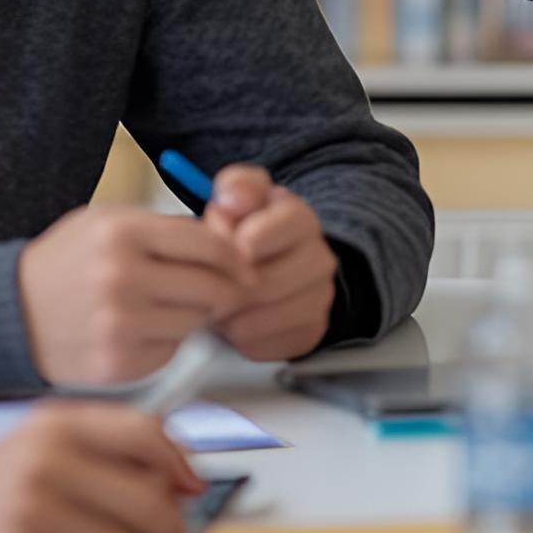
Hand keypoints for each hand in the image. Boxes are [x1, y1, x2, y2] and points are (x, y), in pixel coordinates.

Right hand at [16, 204, 251, 387]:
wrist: (10, 314)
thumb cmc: (65, 263)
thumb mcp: (107, 223)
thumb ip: (166, 229)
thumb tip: (229, 243)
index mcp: (122, 233)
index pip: (208, 244)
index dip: (235, 255)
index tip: (243, 264)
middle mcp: (121, 278)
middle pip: (212, 286)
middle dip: (224, 288)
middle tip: (221, 289)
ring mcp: (118, 325)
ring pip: (196, 321)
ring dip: (194, 315)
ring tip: (166, 305)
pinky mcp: (117, 364)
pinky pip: (171, 351)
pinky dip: (167, 341)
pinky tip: (141, 329)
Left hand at [202, 165, 339, 359]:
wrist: (273, 267)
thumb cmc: (248, 231)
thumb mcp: (240, 198)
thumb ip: (236, 187)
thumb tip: (232, 199)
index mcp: (302, 220)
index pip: (287, 225)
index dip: (249, 237)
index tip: (232, 244)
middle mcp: (320, 259)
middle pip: (266, 282)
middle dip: (229, 285)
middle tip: (212, 283)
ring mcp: (319, 299)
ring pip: (263, 318)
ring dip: (231, 314)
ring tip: (220, 302)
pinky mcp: (310, 333)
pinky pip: (266, 345)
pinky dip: (243, 338)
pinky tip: (237, 320)